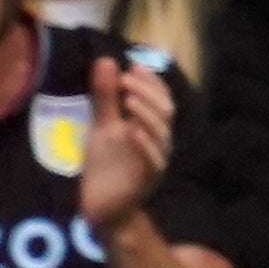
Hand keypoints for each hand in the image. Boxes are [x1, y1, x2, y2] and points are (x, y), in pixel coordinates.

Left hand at [80, 55, 173, 240]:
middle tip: (126, 79)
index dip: (152, 83)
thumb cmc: (107, 166)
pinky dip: (145, 145)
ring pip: (162, 135)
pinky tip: (132, 130)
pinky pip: (153, 161)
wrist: (103, 205)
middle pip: (165, 113)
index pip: (161, 99)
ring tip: (127, 100)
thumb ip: (105, 96)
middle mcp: (158, 143)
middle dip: (148, 93)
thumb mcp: (103, 124)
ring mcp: (154, 162)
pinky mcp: (146, 181)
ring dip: (146, 114)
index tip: (134, 67)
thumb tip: (107, 61)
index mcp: (150, 128)